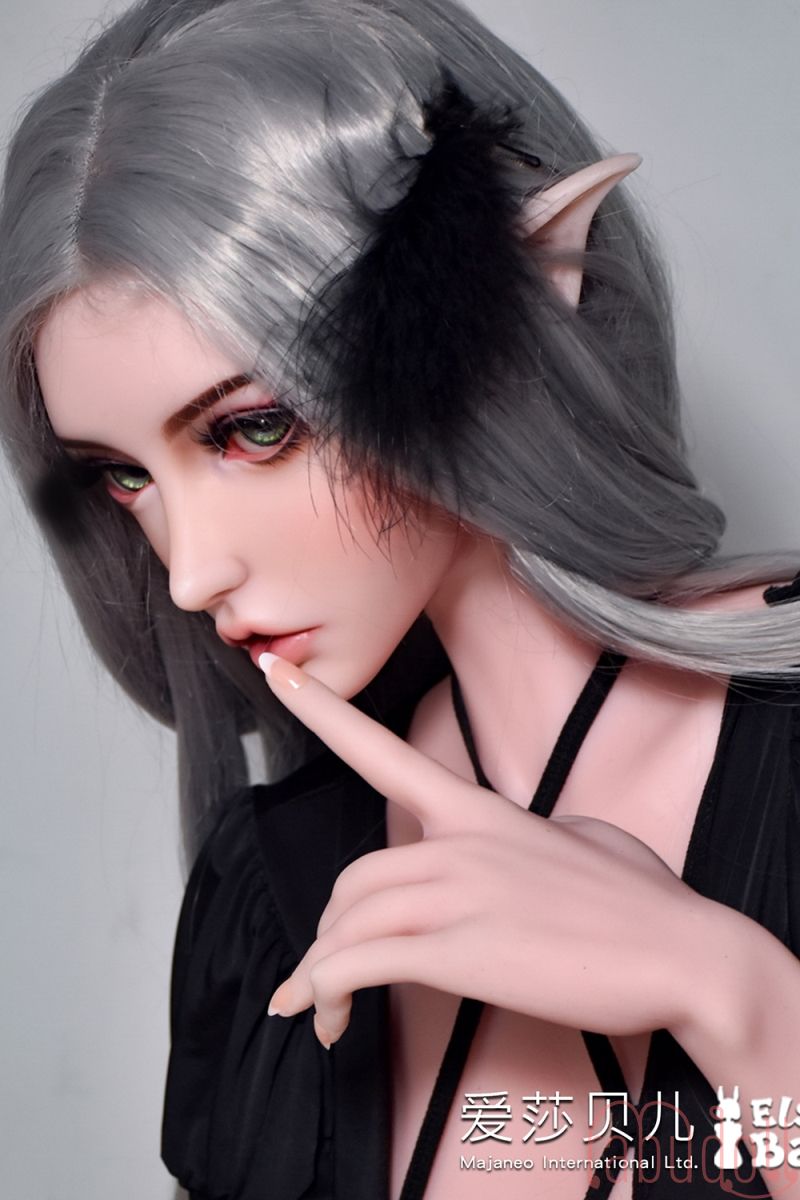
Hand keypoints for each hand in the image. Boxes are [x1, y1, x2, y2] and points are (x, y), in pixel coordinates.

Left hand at [259, 652, 715, 1049]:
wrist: (682, 950)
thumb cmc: (638, 900)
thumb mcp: (574, 839)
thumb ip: (519, 838)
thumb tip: (501, 854)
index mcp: (478, 811)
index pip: (381, 751)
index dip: (321, 709)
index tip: (276, 670)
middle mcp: (458, 843)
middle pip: (354, 877)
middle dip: (333, 931)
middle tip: (332, 975)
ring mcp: (460, 894)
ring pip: (349, 922)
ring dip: (321, 974)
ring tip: (323, 1015)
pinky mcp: (464, 952)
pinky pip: (361, 965)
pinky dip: (328, 993)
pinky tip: (329, 1021)